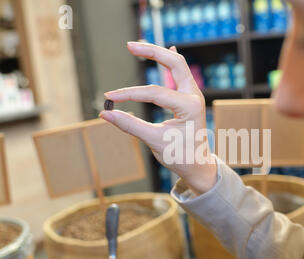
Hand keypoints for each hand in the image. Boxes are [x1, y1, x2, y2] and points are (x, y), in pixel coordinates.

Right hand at [100, 42, 216, 194]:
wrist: (198, 166)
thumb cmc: (180, 156)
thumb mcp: (154, 141)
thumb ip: (130, 125)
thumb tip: (105, 114)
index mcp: (190, 107)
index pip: (154, 93)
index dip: (129, 94)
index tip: (109, 98)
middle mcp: (194, 96)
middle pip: (174, 63)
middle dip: (152, 52)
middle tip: (130, 45)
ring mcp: (193, 95)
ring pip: (178, 65)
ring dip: (159, 54)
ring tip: (138, 46)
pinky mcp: (189, 98)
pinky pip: (181, 74)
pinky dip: (171, 63)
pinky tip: (168, 49)